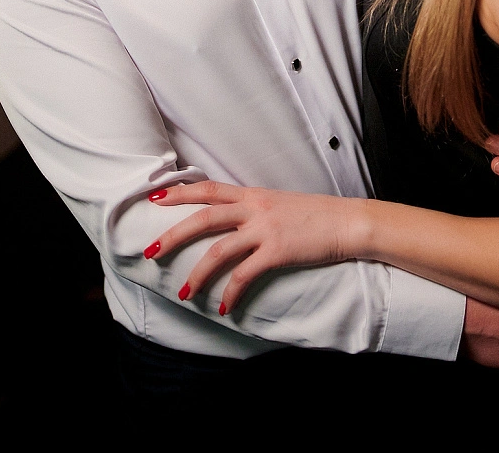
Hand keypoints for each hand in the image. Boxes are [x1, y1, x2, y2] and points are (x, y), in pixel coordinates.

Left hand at [146, 182, 366, 315]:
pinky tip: (224, 307)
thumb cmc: (316, 214)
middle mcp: (254, 209)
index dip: (178, 194)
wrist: (348, 221)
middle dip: (172, 236)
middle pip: (202, 219)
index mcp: (253, 195)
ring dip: (197, 274)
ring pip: (218, 251)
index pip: (207, 190)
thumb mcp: (280, 203)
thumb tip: (233, 220)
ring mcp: (265, 230)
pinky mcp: (277, 251)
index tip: (154, 200)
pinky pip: (244, 275)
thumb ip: (255, 209)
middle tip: (150, 251)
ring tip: (183, 292)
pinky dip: (230, 293)